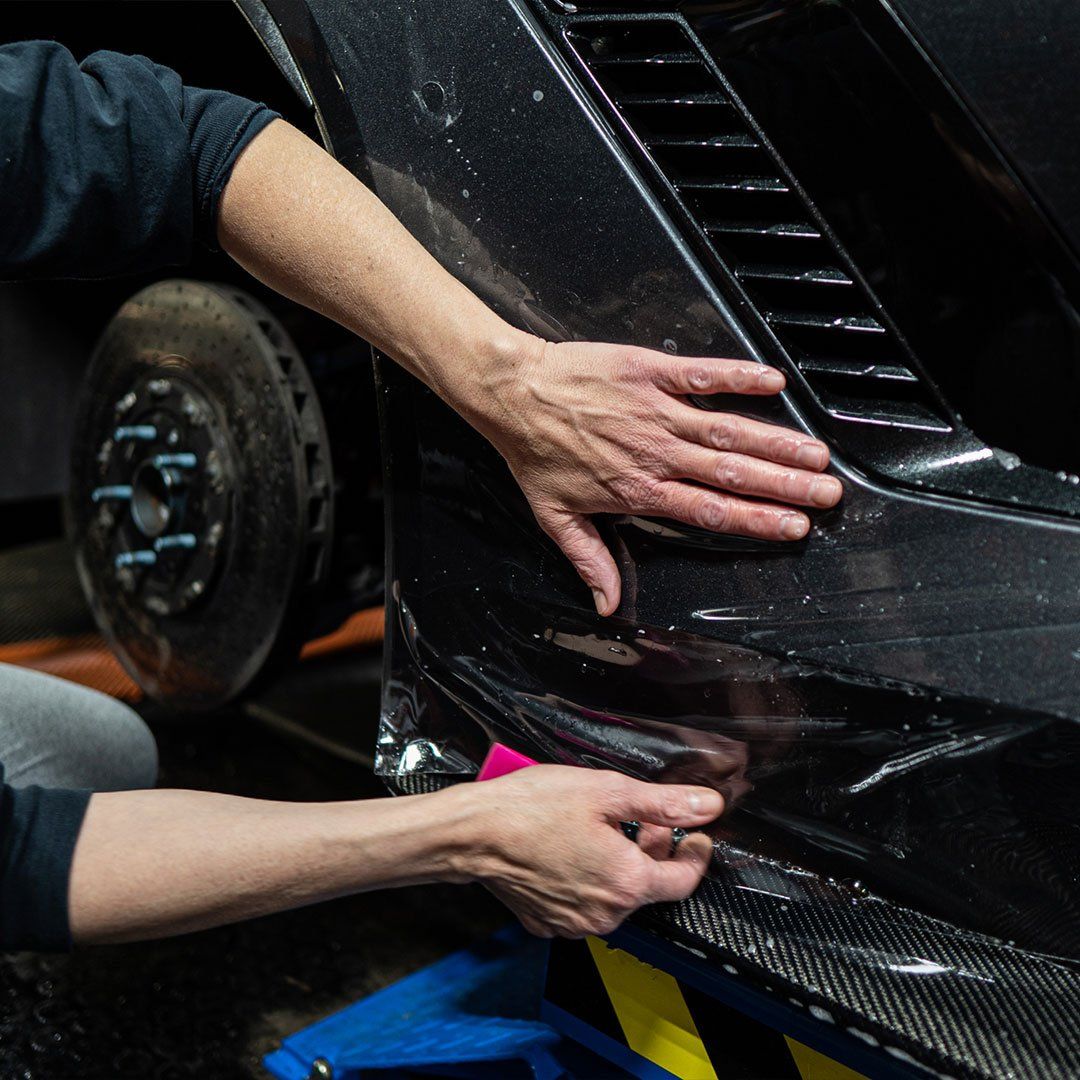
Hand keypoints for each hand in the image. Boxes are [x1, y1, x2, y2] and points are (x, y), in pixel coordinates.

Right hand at [458, 765, 720, 938]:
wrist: (473, 832)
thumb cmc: (531, 808)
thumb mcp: (606, 791)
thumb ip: (663, 803)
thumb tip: (708, 805)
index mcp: (627, 882)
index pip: (685, 879)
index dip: (696, 853)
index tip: (696, 834)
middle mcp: (605, 913)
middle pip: (648, 886)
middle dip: (654, 851)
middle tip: (644, 819)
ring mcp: (574, 923)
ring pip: (616, 895)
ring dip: (621, 865)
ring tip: (603, 828)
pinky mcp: (548, 922)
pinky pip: (583, 903)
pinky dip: (588, 879)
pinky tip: (574, 848)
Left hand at [467, 337, 841, 614]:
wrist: (511, 393)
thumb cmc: (533, 452)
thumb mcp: (555, 518)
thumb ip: (590, 560)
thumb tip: (608, 605)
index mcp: (638, 490)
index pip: (709, 512)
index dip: (756, 520)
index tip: (795, 527)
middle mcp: (655, 452)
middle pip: (731, 474)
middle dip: (785, 486)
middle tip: (828, 493)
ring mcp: (655, 410)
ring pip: (727, 429)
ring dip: (775, 441)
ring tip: (816, 453)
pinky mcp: (649, 371)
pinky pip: (701, 375)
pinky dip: (737, 378)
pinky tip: (773, 383)